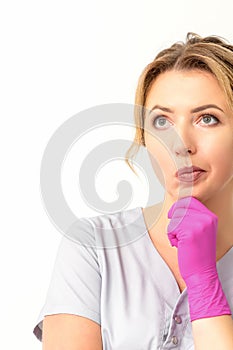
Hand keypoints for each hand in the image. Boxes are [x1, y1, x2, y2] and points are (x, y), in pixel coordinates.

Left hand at [167, 196, 230, 320]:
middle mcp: (207, 218)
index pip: (191, 200)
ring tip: (181, 241)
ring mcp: (199, 225)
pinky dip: (171, 237)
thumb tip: (177, 207)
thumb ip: (193, 218)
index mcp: (211, 217)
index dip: (178, 206)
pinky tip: (180, 246)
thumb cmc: (198, 254)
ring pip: (174, 218)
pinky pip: (171, 227)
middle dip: (174, 220)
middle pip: (180, 208)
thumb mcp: (201, 231)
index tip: (172, 215)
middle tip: (178, 234)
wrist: (202, 273)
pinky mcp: (189, 233)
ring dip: (173, 230)